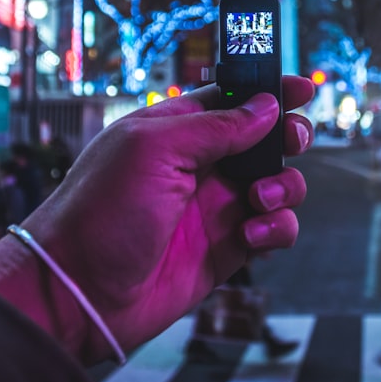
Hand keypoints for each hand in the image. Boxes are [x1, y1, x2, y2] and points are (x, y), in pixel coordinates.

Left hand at [0, 76, 312, 362]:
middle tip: (291, 141)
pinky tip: (254, 235)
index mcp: (177, 129)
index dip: (268, 90)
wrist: (79, 292)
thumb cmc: (100, 212)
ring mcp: (215, 207)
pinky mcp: (227, 248)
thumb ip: (216, 126)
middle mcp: (200, 164)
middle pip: (265, 138)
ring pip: (278, 183)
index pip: (232, 97)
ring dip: (284, 186)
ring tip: (258, 199)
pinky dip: (277, 228)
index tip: (301, 89)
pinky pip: (274, 229)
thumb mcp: (154, 149)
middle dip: (288, 136)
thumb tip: (265, 107)